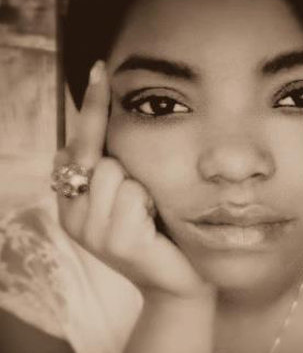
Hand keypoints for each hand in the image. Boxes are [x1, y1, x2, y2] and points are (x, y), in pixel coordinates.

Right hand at [55, 61, 214, 300]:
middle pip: (94, 155)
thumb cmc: (158, 233)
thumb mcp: (130, 198)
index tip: (102, 70)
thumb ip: (111, 167)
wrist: (179, 282)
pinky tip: (154, 226)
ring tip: (148, 215)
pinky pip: (134, 195)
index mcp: (72, 203)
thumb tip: (97, 127)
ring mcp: (92, 233)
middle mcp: (73, 216)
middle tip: (141, 201)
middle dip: (125, 167)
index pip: (75, 145)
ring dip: (141, 187)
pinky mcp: (118, 243)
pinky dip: (150, 204)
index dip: (92, 108)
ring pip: (114, 172)